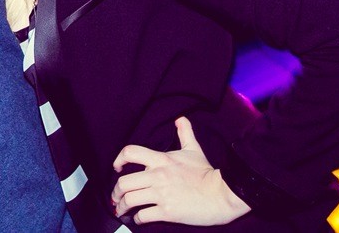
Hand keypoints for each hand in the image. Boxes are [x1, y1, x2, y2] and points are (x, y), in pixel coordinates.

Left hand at [111, 117, 251, 225]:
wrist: (222, 194)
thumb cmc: (207, 173)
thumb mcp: (194, 149)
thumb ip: (185, 133)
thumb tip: (181, 119)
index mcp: (161, 159)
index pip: (130, 152)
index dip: (118, 160)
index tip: (116, 168)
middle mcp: (158, 175)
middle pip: (124, 182)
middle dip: (115, 192)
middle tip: (116, 197)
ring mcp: (162, 194)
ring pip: (130, 200)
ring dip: (122, 207)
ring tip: (122, 210)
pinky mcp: (167, 212)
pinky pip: (143, 216)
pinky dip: (137, 219)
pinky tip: (138, 219)